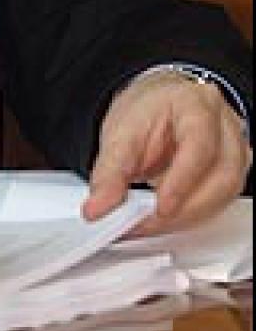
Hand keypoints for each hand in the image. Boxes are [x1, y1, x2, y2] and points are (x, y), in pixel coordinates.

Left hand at [82, 70, 251, 236]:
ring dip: (184, 217)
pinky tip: (161, 220)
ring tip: (145, 224)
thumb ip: (108, 174)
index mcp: (196, 106)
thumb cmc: (145, 112)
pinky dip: (187, 217)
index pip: (199, 145)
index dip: (181, 181)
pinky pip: (217, 202)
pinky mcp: (230, 172)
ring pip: (223, 194)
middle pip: (221, 176)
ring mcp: (234, 150)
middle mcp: (224, 127)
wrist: (155, 108)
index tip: (160, 208)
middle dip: (181, 209)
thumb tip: (97, 208)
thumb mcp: (119, 134)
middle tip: (141, 224)